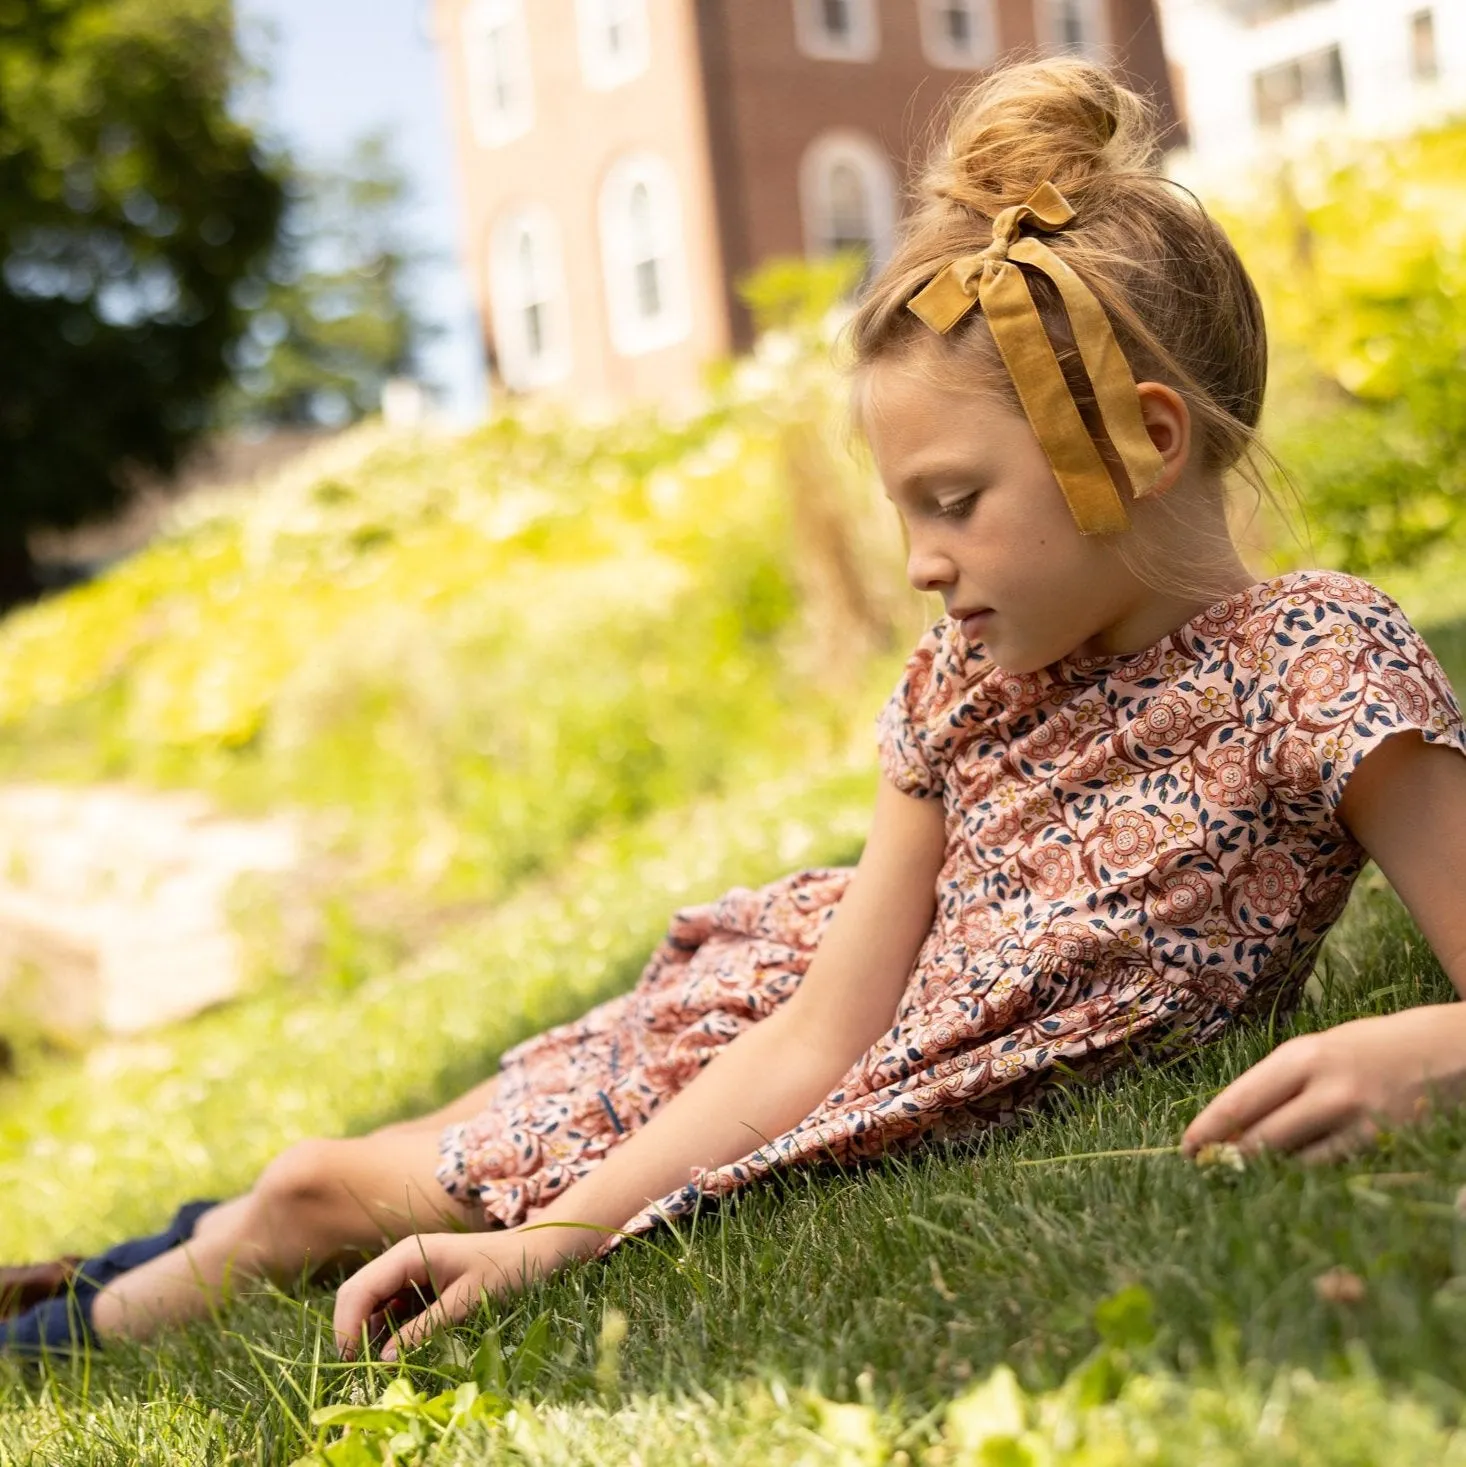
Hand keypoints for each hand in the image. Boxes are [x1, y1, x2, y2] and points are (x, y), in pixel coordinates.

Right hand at [333, 1227, 564, 1360]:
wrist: (535, 1251)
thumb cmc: (504, 1269)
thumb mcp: (465, 1301)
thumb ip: (424, 1328)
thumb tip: (385, 1359)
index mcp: (408, 1254)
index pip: (359, 1289)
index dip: (347, 1325)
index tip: (351, 1361)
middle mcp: (402, 1259)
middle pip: (358, 1294)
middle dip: (352, 1330)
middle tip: (359, 1368)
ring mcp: (410, 1270)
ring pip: (372, 1302)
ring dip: (368, 1331)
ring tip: (378, 1364)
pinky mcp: (419, 1283)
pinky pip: (391, 1306)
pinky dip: (387, 1328)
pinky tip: (396, 1349)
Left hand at [1182, 1004, 1465, 1163]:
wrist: (1447, 1050)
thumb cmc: (1369, 1050)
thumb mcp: (1320, 1053)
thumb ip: (1282, 1084)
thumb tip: (1234, 1124)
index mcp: (1302, 1056)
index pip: (1241, 1100)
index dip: (1208, 1129)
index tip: (1186, 1148)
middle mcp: (1327, 1086)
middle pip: (1262, 1136)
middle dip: (1230, 1158)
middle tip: (1207, 1171)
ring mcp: (1359, 1119)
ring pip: (1295, 1160)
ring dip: (1264, 1173)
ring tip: (1242, 1178)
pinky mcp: (1385, 1145)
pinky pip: (1332, 1169)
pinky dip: (1306, 1176)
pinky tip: (1290, 1180)